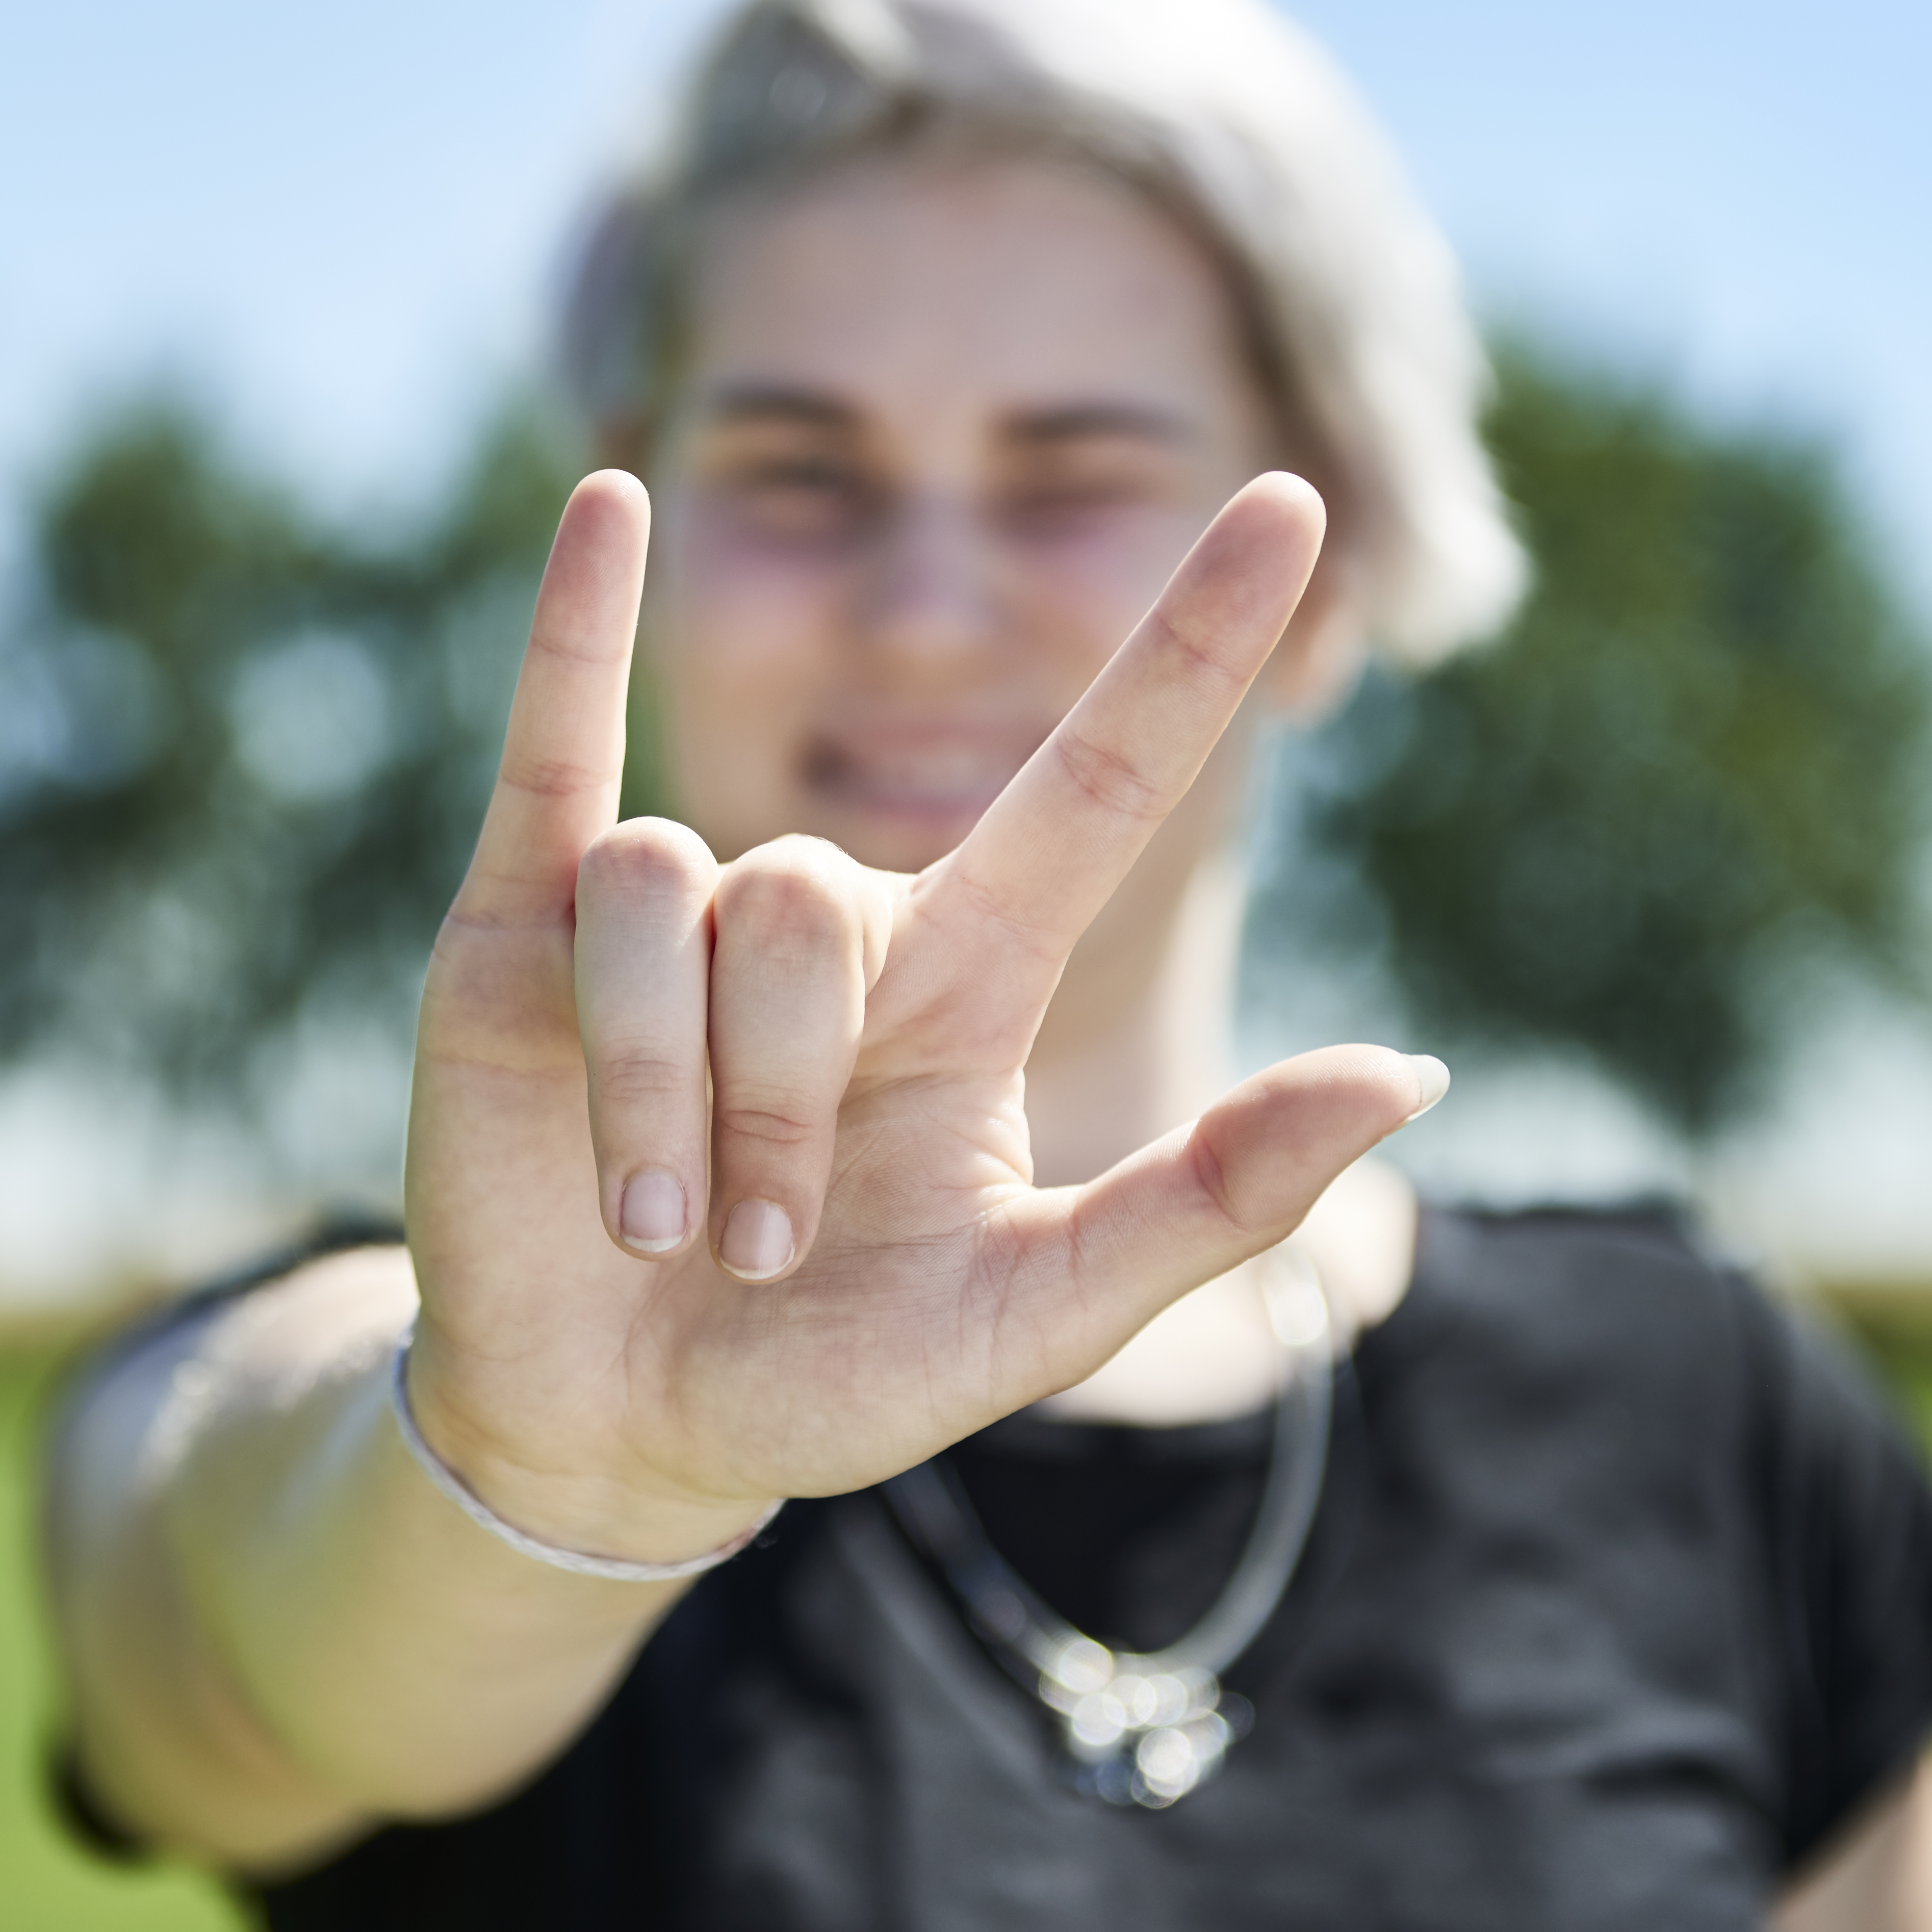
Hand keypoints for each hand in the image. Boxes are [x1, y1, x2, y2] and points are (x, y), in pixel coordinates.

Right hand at [402, 467, 1443, 1559]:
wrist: (614, 1433)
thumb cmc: (826, 1379)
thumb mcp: (1034, 1316)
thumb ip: (1213, 1198)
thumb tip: (1408, 1074)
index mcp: (968, 978)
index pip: (1103, 777)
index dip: (1194, 646)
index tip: (1296, 498)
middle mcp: (831, 924)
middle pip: (812, 902)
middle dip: (776, 1100)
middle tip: (755, 1250)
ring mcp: (676, 910)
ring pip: (676, 891)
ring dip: (662, 1078)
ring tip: (649, 1223)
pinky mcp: (523, 920)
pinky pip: (558, 744)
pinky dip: (579, 625)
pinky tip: (610, 505)